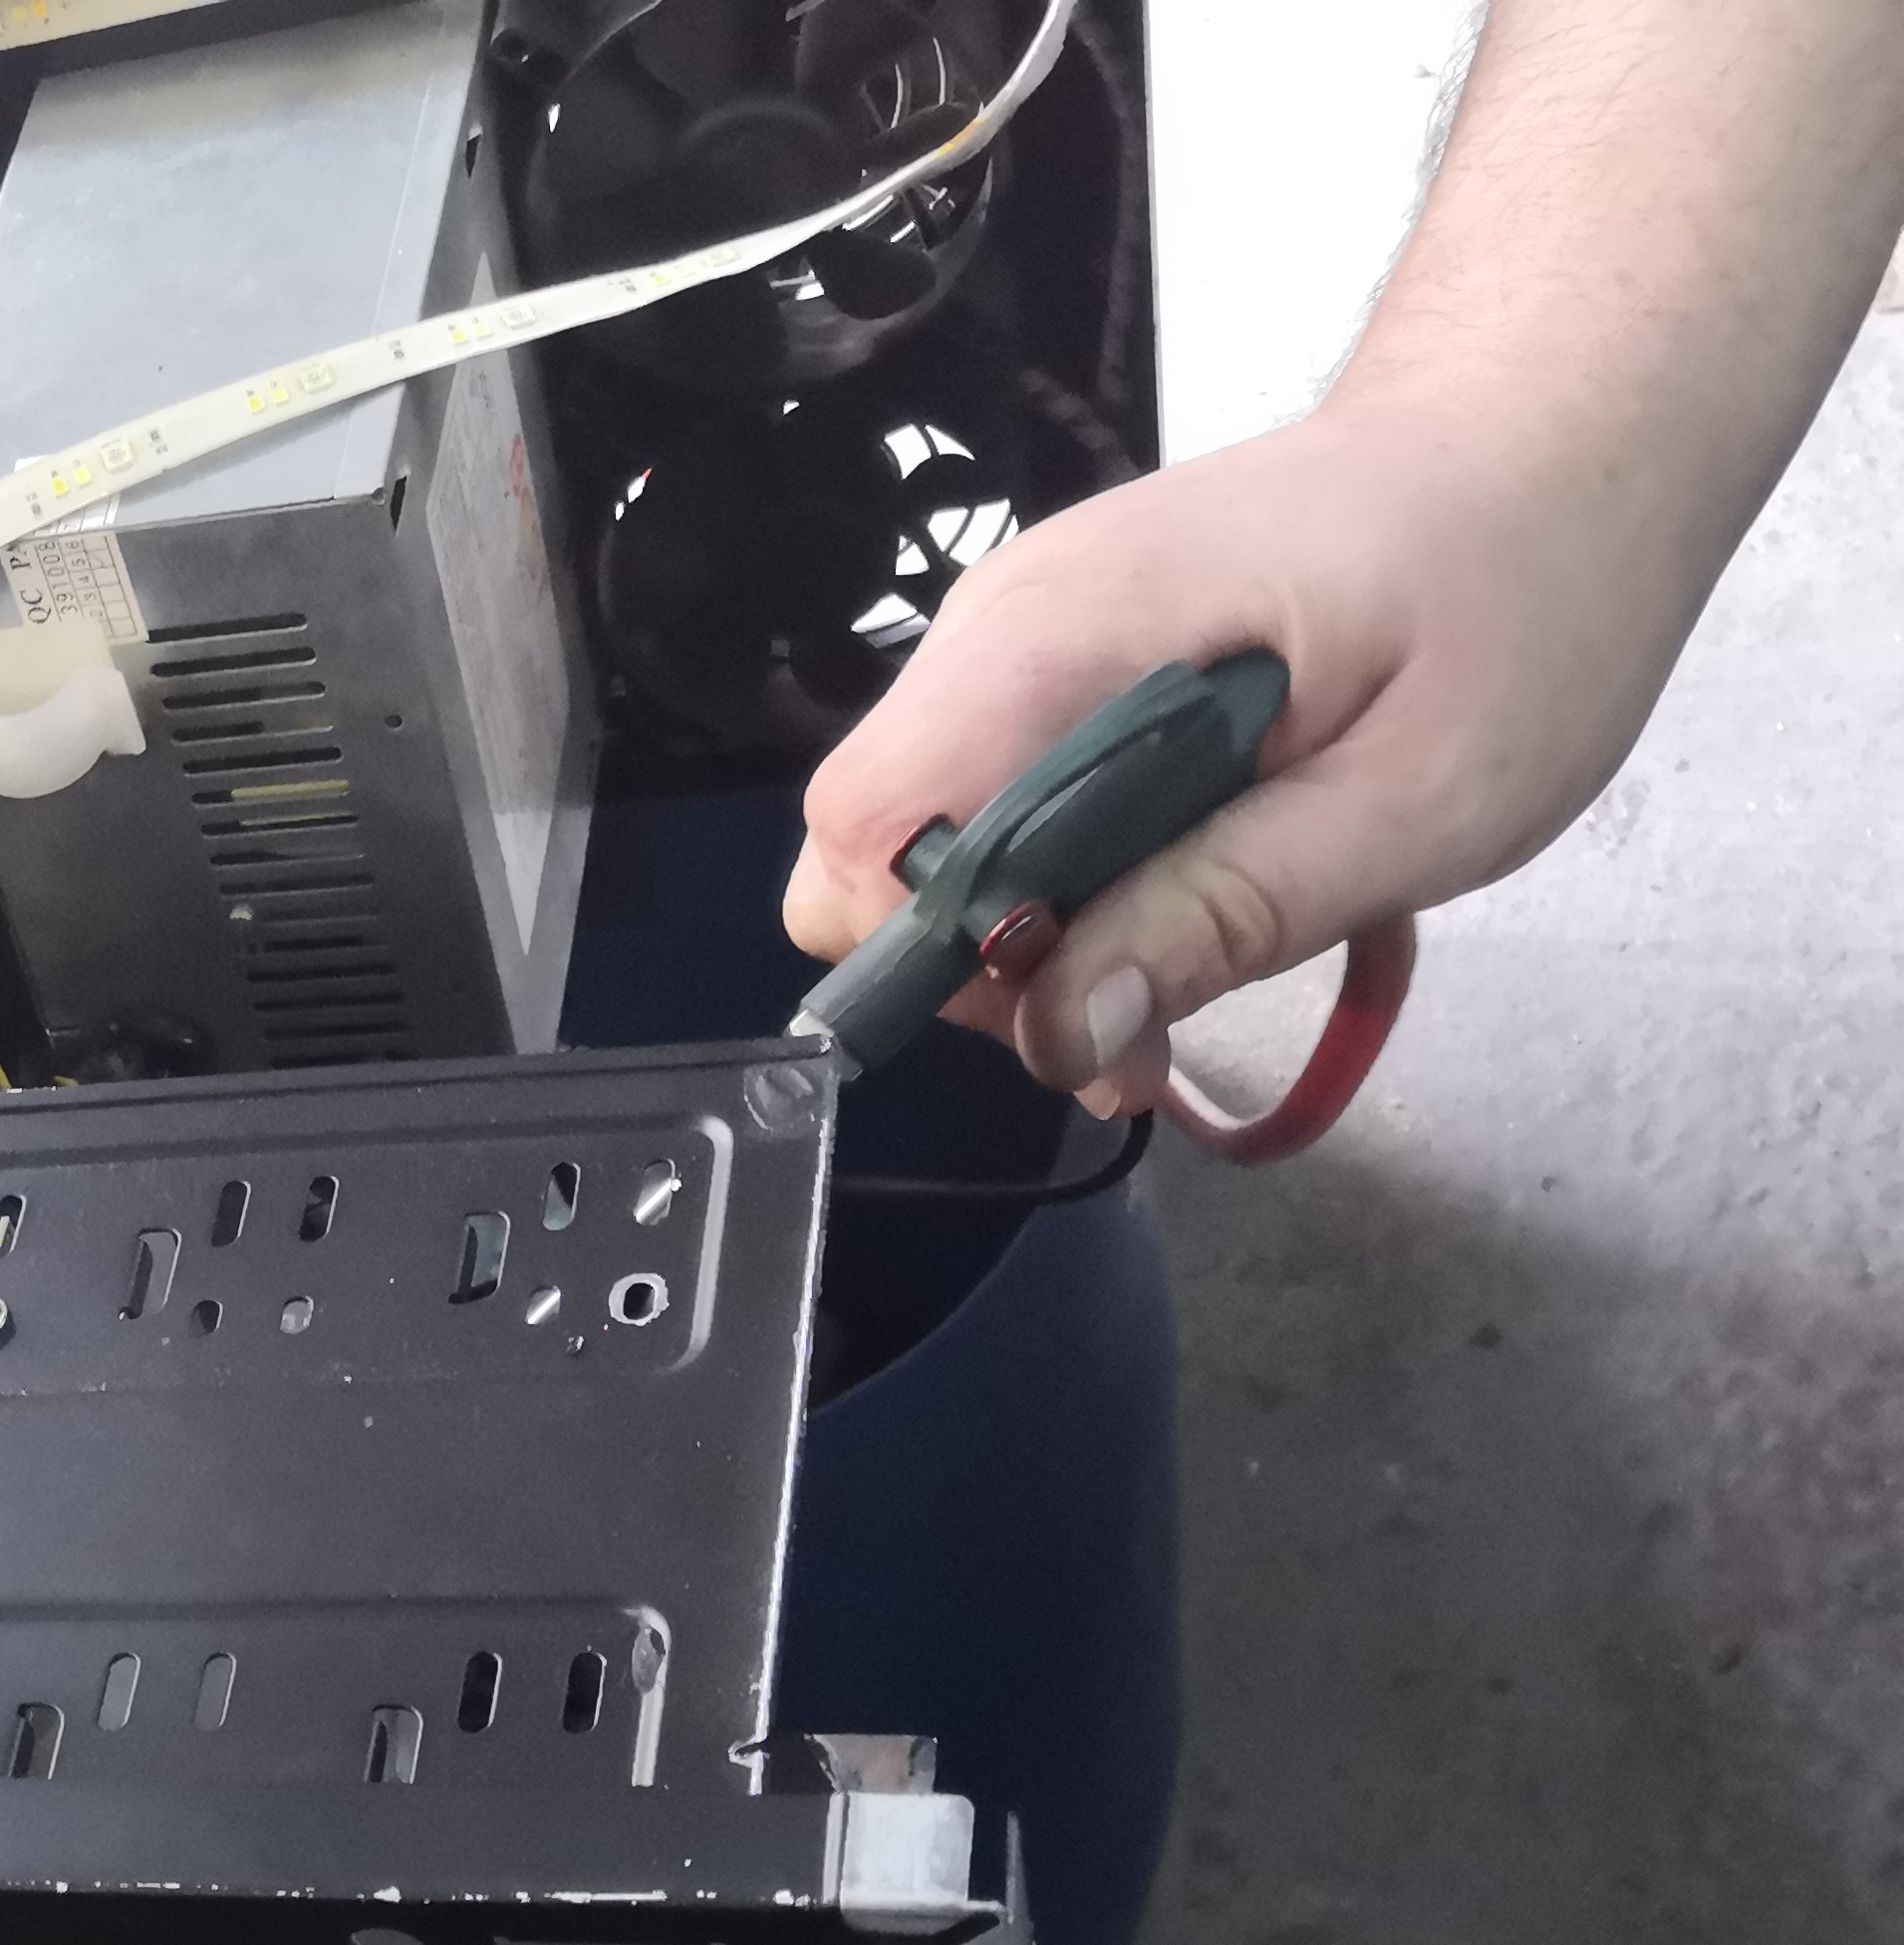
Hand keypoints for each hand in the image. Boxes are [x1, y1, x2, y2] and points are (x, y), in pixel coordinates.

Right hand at [783, 396, 1693, 1116]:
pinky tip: (1184, 883)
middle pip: (871, 852)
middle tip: (1156, 1014)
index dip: (938, 953)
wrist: (1553, 430)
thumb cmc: (1523, 591)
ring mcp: (1018, 638)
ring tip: (1191, 957)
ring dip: (1033, 939)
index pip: (870, 826)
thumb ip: (1231, 914)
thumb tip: (1063, 1036)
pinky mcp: (1053, 661)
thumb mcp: (1421, 798)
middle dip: (986, 970)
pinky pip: (990, 804)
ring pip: (925, 844)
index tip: (1080, 1006)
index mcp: (1067, 636)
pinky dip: (1062, 880)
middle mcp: (1002, 627)